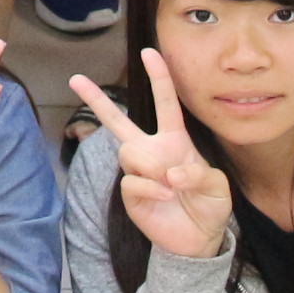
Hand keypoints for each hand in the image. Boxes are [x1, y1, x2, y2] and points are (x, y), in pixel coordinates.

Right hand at [68, 49, 231, 259]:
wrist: (198, 240)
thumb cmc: (210, 206)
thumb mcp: (218, 188)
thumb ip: (200, 174)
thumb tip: (171, 171)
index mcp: (175, 141)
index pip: (166, 103)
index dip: (159, 77)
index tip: (149, 51)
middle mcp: (151, 151)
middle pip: (118, 122)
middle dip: (96, 100)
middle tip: (75, 78)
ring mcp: (138, 172)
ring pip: (128, 151)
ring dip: (150, 164)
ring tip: (169, 184)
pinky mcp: (131, 194)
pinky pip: (131, 180)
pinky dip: (151, 188)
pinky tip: (164, 198)